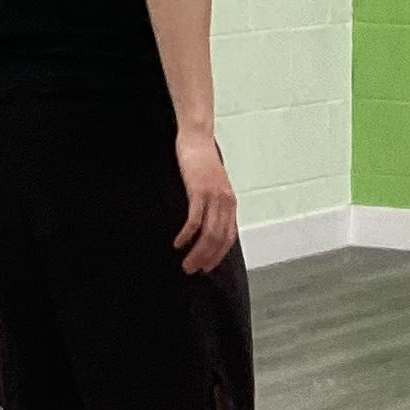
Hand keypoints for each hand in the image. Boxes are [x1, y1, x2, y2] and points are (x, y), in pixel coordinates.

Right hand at [173, 126, 238, 274]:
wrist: (197, 139)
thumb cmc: (202, 162)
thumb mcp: (213, 186)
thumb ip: (214, 205)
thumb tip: (209, 224)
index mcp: (230, 203)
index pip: (229, 237)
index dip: (218, 255)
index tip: (207, 267)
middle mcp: (226, 202)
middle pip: (219, 239)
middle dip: (206, 258)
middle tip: (192, 270)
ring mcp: (214, 197)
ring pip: (208, 234)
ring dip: (197, 252)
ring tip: (185, 263)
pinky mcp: (199, 191)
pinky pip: (195, 220)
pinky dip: (187, 235)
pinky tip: (178, 243)